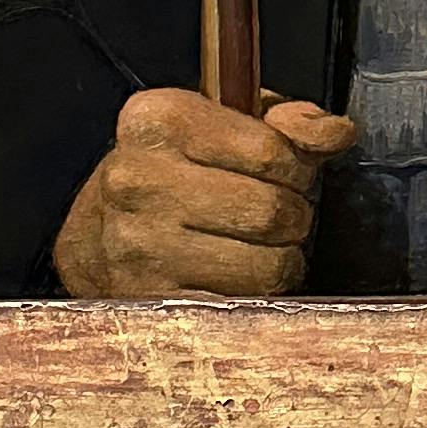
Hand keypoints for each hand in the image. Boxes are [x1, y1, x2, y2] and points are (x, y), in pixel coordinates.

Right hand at [51, 89, 358, 299]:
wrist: (91, 240)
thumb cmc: (170, 175)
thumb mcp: (218, 125)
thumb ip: (284, 122)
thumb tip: (335, 133)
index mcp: (157, 121)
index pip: (272, 151)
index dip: (296, 166)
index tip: (284, 172)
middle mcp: (139, 180)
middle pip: (274, 210)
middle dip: (293, 215)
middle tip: (276, 214)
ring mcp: (140, 246)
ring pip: (269, 265)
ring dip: (281, 260)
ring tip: (256, 246)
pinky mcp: (153, 300)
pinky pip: (246, 306)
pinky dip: (257, 295)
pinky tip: (236, 276)